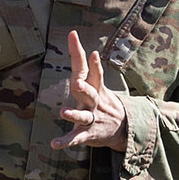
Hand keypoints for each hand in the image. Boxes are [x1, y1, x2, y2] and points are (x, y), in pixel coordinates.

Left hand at [52, 30, 126, 150]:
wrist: (123, 128)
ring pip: (83, 116)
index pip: (87, 68)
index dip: (80, 53)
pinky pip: (76, 138)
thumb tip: (77, 40)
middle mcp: (93, 101)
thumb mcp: (97, 84)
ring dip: (74, 114)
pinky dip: (66, 141)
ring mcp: (91, 117)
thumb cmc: (103, 101)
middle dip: (84, 88)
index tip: (74, 36)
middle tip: (77, 83)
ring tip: (63, 112)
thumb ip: (85, 65)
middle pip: (89, 92)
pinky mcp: (88, 134)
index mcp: (94, 87)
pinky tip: (54, 143)